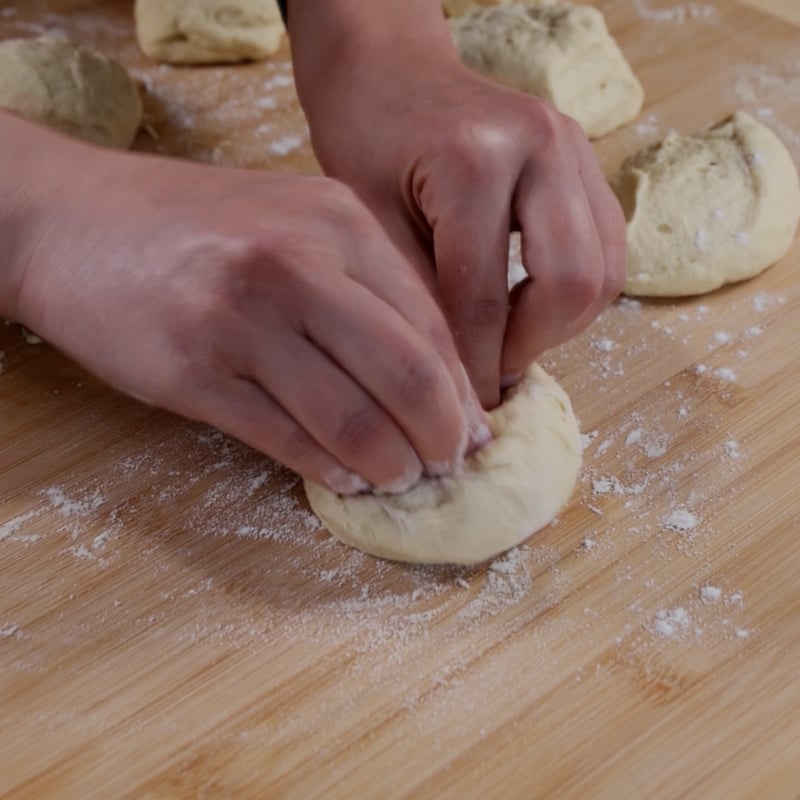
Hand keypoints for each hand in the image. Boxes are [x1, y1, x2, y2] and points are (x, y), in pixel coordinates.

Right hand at [5, 118, 486, 492]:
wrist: (73, 219)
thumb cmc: (199, 228)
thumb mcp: (296, 224)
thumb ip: (367, 288)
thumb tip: (436, 379)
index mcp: (338, 220)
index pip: (431, 323)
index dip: (461, 391)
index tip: (472, 432)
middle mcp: (296, 262)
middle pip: (407, 374)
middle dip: (441, 437)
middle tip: (447, 467)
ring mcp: (241, 317)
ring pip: (352, 418)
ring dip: (389, 465)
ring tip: (400, 480)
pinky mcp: (193, 371)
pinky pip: (287, 439)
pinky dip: (328, 470)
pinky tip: (345, 480)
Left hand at [290, 7, 626, 407]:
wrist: (390, 70)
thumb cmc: (365, 137)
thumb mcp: (369, 223)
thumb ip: (417, 298)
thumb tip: (458, 382)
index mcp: (474, 161)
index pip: (485, 299)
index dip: (474, 367)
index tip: (461, 407)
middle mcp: (543, 148)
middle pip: (573, 285)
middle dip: (531, 347)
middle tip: (488, 374)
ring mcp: (577, 148)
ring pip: (604, 272)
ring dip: (559, 325)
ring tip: (505, 343)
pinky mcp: (588, 161)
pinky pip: (606, 249)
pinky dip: (572, 293)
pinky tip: (524, 307)